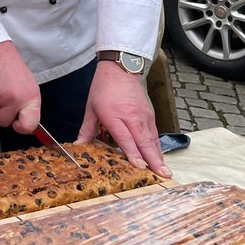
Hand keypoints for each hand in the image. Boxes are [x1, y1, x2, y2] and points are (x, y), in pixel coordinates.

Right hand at [0, 41, 40, 133]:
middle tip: (4, 95)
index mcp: (31, 98)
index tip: (17, 122)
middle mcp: (16, 99)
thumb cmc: (13, 69)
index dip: (21, 127)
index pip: (29, 125)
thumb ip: (27, 106)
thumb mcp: (28, 87)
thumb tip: (26, 126)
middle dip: (2, 112)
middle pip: (4, 122)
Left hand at [75, 61, 171, 177]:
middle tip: (162, 175)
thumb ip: (87, 130)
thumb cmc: (103, 89)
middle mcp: (132, 116)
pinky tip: (160, 158)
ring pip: (152, 139)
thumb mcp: (90, 109)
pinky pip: (154, 134)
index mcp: (114, 115)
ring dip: (159, 156)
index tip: (139, 166)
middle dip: (153, 160)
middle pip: (144, 141)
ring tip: (165, 172)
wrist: (119, 69)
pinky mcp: (150, 114)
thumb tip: (79, 146)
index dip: (132, 153)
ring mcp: (143, 116)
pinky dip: (157, 147)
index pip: (125, 138)